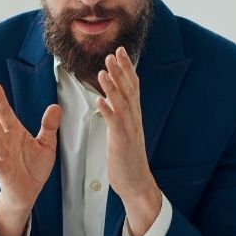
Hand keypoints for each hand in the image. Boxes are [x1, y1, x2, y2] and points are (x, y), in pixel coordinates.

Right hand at [0, 82, 60, 235]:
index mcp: (15, 133)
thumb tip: (55, 107)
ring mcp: (2, 157)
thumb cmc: (33, 167)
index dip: (0, 101)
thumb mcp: (46, 145)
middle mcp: (5, 142)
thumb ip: (48, 127)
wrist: (29, 191)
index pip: (5, 113)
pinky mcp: (3, 172)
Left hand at [96, 46, 161, 235]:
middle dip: (120, 71)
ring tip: (103, 71)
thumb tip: (112, 99)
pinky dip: (107, 110)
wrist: (136, 182)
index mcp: (134, 116)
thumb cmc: (128, 158)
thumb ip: (120, 114)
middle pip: (128, 90)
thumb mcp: (125, 131)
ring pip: (121, 103)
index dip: (126, 69)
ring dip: (112, 87)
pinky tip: (99, 100)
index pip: (132, 87)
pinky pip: (114, 124)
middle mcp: (134, 119)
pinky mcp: (121, 142)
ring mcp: (128, 130)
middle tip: (112, 53)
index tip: (120, 52)